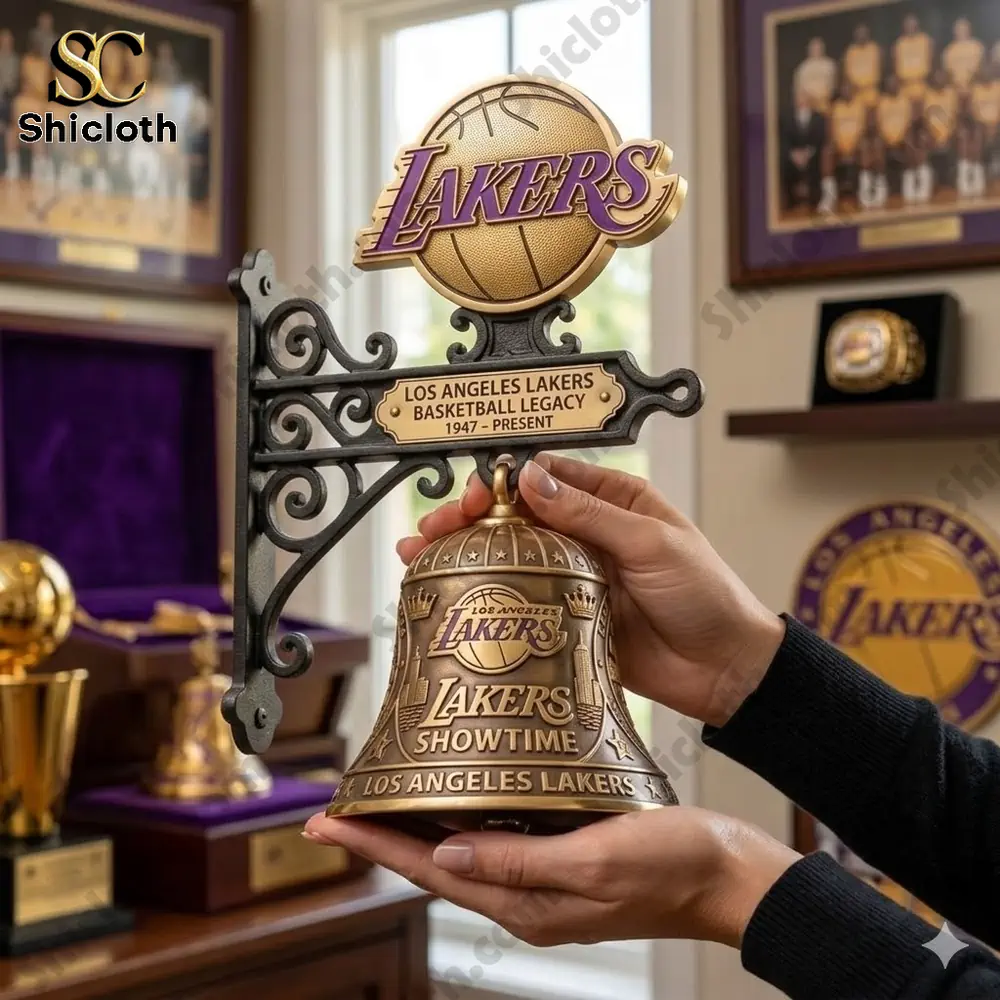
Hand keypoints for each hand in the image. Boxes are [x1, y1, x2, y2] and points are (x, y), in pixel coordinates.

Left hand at [304, 809, 799, 948]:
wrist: (727, 872)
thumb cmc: (674, 867)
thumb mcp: (597, 861)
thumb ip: (520, 861)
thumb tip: (447, 856)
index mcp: (527, 903)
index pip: (431, 872)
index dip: (376, 847)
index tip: (329, 824)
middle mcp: (526, 893)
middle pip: (437, 861)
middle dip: (385, 835)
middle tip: (342, 806)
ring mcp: (543, 874)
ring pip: (462, 847)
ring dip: (420, 822)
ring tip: (384, 794)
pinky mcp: (562, 851)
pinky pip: (498, 833)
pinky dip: (466, 812)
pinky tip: (462, 787)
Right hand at [397, 455, 784, 727]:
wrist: (726, 670)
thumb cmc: (705, 596)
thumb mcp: (651, 544)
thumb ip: (589, 514)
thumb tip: (532, 480)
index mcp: (613, 502)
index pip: (548, 479)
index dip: (505, 483)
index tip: (475, 496)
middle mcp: (587, 535)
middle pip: (517, 518)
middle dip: (471, 519)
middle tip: (434, 529)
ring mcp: (572, 578)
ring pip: (510, 558)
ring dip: (466, 554)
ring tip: (419, 555)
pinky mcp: (564, 619)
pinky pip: (518, 601)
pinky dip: (483, 595)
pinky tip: (447, 591)